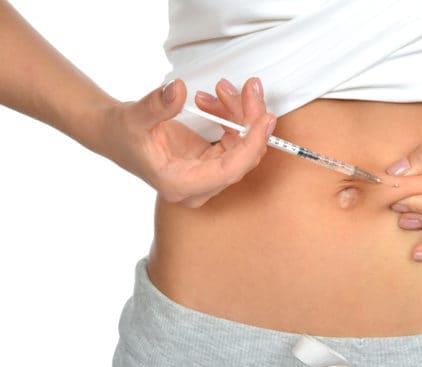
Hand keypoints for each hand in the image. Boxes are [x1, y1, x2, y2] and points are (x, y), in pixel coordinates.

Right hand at [104, 77, 275, 207]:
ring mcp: (207, 175)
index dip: (252, 144)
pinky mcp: (211, 162)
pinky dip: (231, 116)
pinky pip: (235, 140)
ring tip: (220, 88)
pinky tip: (216, 99)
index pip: (229, 171)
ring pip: (242, 146)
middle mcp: (198, 185)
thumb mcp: (134, 117)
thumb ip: (157, 105)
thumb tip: (177, 89)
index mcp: (180, 184)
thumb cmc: (121, 133)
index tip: (266, 118)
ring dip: (239, 113)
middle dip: (249, 119)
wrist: (116, 135)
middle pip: (242, 157)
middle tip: (249, 87)